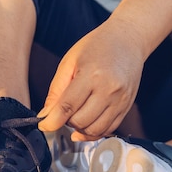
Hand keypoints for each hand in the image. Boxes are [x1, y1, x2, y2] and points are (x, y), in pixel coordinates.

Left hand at [38, 22, 144, 140]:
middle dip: (66, 121)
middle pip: (80, 121)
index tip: (43, 125)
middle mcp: (109, 90)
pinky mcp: (126, 107)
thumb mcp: (70, 62)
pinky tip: (86, 123)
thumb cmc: (97, 46)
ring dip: (79, 128)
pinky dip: (94, 131)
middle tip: (62, 111)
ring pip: (94, 130)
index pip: (68, 107)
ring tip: (75, 115)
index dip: (52, 121)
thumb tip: (46, 115)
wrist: (128, 40)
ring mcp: (120, 100)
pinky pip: (108, 129)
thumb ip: (56, 90)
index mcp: (92, 75)